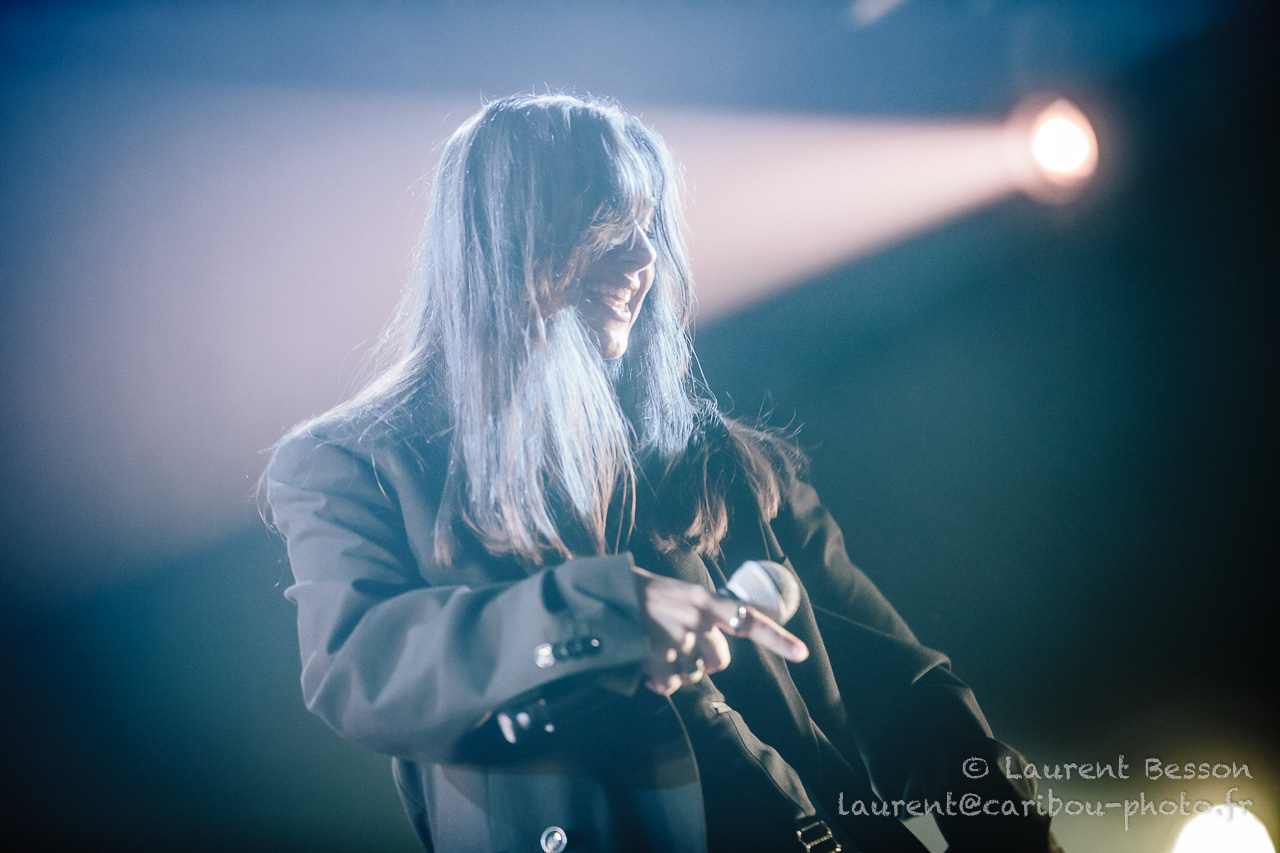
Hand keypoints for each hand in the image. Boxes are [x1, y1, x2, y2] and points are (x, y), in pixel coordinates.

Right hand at [631, 566, 808, 695]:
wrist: (607, 596)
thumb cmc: (647, 596)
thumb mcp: (683, 594)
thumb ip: (706, 615)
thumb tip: (717, 653)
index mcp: (705, 600)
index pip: (749, 620)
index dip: (777, 639)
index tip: (802, 655)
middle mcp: (696, 621)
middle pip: (720, 660)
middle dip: (705, 659)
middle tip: (681, 644)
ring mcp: (677, 642)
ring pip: (695, 674)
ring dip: (680, 669)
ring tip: (657, 649)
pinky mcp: (657, 661)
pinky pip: (671, 685)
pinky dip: (660, 681)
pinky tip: (647, 664)